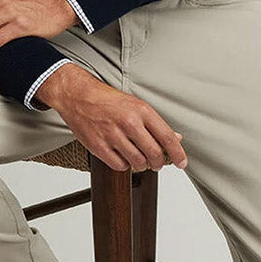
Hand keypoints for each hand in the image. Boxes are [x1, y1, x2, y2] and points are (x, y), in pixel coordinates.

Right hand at [36, 64, 187, 172]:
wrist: (78, 96)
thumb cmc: (107, 99)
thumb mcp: (135, 104)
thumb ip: (155, 123)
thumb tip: (175, 138)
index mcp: (141, 110)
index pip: (167, 137)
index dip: (178, 153)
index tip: (182, 163)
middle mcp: (128, 122)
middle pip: (154, 154)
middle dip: (160, 163)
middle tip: (158, 164)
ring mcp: (112, 135)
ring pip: (138, 162)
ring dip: (143, 165)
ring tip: (140, 159)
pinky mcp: (99, 146)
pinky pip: (120, 165)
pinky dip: (125, 165)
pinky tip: (124, 157)